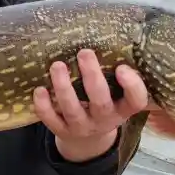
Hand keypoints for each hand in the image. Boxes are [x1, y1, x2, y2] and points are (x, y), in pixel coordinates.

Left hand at [33, 49, 148, 161]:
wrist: (88, 140)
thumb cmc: (105, 104)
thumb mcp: (117, 95)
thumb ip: (116, 75)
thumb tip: (109, 34)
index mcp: (123, 109)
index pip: (135, 101)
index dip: (132, 86)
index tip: (122, 67)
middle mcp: (104, 120)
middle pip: (100, 102)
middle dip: (92, 77)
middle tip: (84, 52)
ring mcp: (82, 127)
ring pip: (73, 110)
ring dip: (64, 87)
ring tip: (57, 65)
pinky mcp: (62, 131)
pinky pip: (51, 121)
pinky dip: (44, 106)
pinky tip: (39, 89)